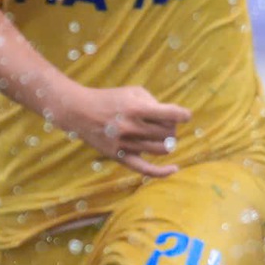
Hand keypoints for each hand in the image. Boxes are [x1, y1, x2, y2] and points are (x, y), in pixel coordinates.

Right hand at [59, 85, 191, 177]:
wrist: (79, 111)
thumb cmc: (110, 99)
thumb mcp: (132, 92)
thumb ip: (154, 102)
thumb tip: (173, 118)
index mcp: (135, 108)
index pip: (169, 114)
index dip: (183, 115)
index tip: (186, 116)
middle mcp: (131, 127)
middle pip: (168, 133)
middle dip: (172, 127)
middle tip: (165, 124)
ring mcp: (125, 144)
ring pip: (162, 149)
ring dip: (167, 142)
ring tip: (161, 136)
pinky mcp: (119, 157)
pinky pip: (145, 169)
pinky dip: (162, 172)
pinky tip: (175, 169)